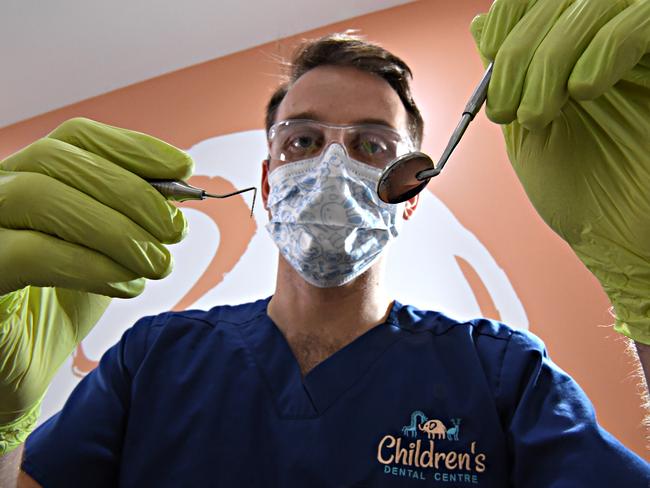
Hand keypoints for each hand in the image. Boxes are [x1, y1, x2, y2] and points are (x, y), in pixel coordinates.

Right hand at [0, 118, 192, 452]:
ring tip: (157, 263)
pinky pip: (29, 253)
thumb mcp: (107, 253)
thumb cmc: (61, 306)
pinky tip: (126, 285)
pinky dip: (91, 265)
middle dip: (131, 191)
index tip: (184, 167)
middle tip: (174, 229)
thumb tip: (177, 189)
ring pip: (39, 195)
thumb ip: (133, 219)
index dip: (133, 148)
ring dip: (114, 228)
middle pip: (57, 159)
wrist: (21, 367)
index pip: (76, 138)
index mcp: (28, 178)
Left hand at [470, 0, 649, 342]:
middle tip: (510, 107)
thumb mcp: (527, 128)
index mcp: (574, 52)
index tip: (491, 62)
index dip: (508, 20)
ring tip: (541, 113)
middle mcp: (610, 39)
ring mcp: (643, 47)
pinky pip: (639, 18)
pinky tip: (583, 91)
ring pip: (591, 3)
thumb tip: (482, 24)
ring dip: (550, 59)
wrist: (625, 239)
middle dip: (520, 51)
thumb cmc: (583, 192)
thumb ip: (507, 77)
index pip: (535, 0)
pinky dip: (602, 49)